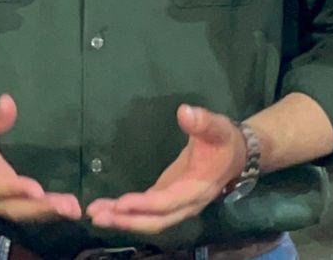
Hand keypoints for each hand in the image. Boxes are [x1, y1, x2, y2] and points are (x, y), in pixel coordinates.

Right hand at [0, 94, 81, 221]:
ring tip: (72, 208)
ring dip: (46, 212)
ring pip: (19, 212)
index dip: (15, 188)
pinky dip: (42, 211)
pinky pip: (22, 210)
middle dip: (40, 208)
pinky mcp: (2, 202)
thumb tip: (9, 103)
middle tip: (69, 206)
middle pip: (12, 207)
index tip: (38, 190)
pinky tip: (62, 207)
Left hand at [87, 106, 245, 233]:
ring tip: (95, 214)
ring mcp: (178, 203)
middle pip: (156, 220)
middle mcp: (187, 203)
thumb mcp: (217, 127)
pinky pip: (149, 211)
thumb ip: (202, 121)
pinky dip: (129, 211)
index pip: (168, 201)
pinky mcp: (169, 197)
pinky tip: (110, 208)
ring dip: (124, 219)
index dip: (145, 204)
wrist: (237, 154)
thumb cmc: (224, 139)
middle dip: (127, 220)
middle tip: (97, 216)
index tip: (121, 203)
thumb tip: (184, 112)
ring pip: (150, 219)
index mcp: (197, 187)